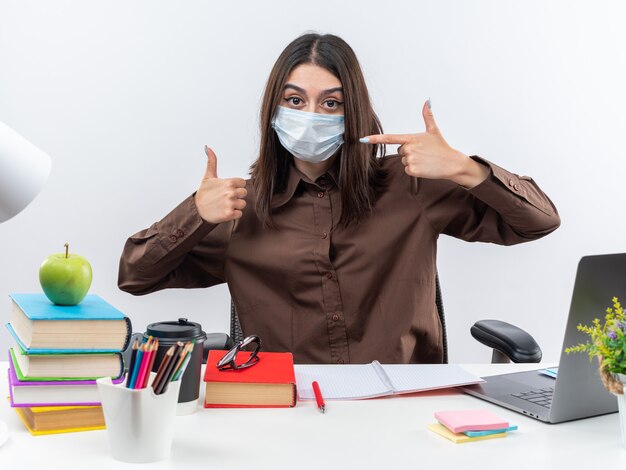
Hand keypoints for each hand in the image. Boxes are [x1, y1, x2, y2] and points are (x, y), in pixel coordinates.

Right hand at [194, 146, 246, 223]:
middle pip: (244, 193)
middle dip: (237, 196)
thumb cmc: (204, 193)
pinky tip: (225, 211)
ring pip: (242, 204)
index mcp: (228, 182)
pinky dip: (234, 214)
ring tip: (225, 205)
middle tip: (226, 198)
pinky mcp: (229, 214)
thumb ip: (212, 162)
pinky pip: (240, 214)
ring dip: (236, 205)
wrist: (196, 210)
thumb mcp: (208, 176)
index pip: (242, 183)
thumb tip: (208, 148)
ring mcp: (230, 204)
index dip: (236, 186)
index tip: (228, 189)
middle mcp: (230, 193)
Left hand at [360, 100, 487, 187]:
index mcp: (411, 137)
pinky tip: (425, 167)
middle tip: (423, 152)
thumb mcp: (434, 130)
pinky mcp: (412, 170)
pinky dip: (415, 170)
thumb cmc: (442, 147)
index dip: (375, 138)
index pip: (389, 138)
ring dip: (412, 161)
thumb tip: (428, 101)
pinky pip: (407, 170)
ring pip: (403, 160)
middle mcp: (408, 148)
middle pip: (400, 150)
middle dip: (410, 152)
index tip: (362, 139)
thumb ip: (428, 116)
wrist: (451, 162)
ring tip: (425, 159)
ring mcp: (410, 159)